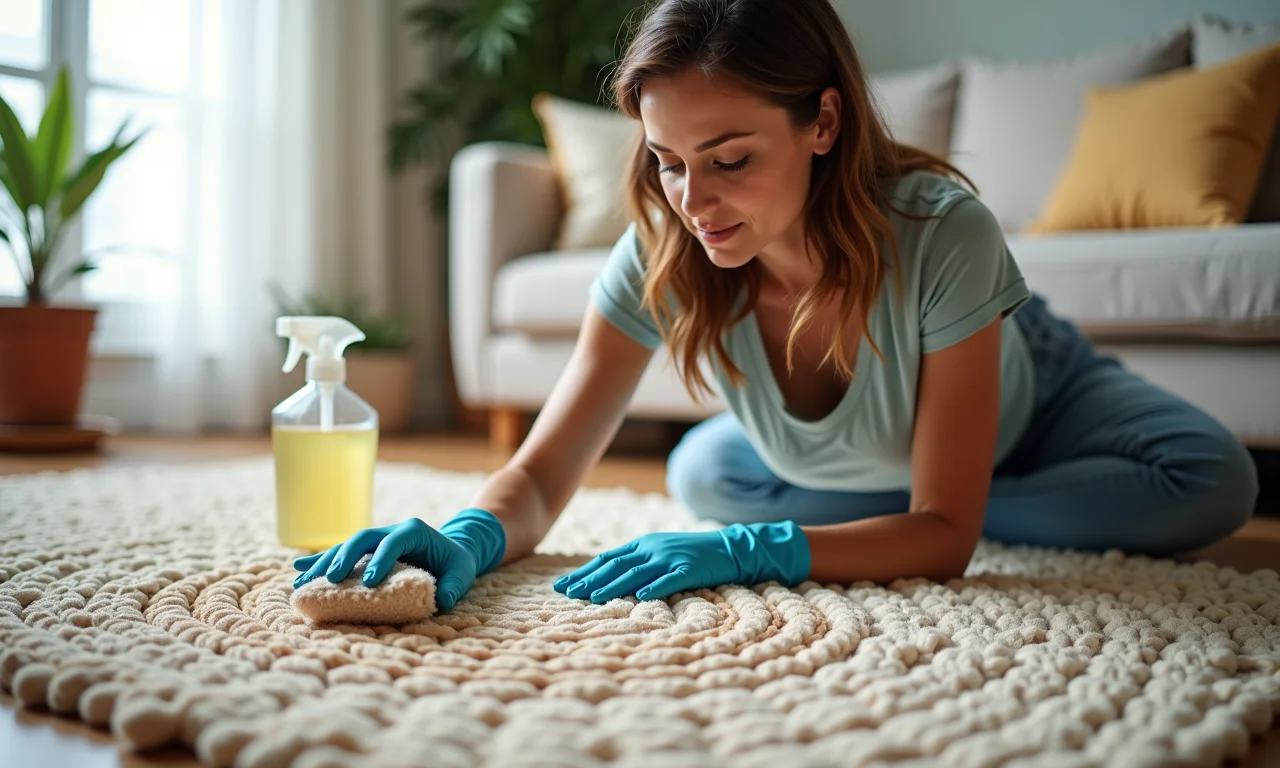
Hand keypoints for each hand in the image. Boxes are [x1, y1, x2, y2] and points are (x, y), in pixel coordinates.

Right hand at [292, 508, 505, 611]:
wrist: (451, 551)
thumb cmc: (456, 563)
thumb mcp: (462, 573)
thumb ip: (453, 586)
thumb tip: (440, 601)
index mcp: (413, 530)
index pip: (394, 541)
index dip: (381, 559)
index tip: (371, 582)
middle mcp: (389, 531)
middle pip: (362, 539)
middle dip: (345, 557)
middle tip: (333, 579)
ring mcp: (375, 540)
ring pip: (345, 547)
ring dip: (324, 563)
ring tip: (303, 580)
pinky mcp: (366, 552)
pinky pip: (340, 554)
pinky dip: (320, 560)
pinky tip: (299, 568)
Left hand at [552, 521, 810, 603]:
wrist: (731, 549)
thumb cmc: (693, 555)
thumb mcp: (662, 554)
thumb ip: (639, 564)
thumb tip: (609, 580)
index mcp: (644, 544)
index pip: (608, 559)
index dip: (585, 572)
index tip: (563, 585)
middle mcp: (653, 548)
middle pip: (615, 565)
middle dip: (589, 580)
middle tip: (566, 593)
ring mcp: (671, 557)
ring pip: (636, 573)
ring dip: (612, 586)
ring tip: (592, 597)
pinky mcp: (689, 568)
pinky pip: (669, 580)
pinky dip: (654, 588)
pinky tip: (640, 598)